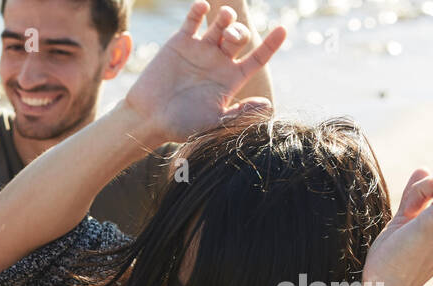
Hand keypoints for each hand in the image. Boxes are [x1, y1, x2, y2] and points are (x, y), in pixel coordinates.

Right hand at [125, 1, 284, 143]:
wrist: (148, 119)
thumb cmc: (180, 126)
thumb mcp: (214, 122)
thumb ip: (239, 113)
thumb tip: (267, 105)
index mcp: (230, 79)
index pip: (257, 57)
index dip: (271, 44)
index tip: (283, 29)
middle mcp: (218, 62)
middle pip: (240, 36)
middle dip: (240, 32)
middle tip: (231, 38)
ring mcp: (199, 50)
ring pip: (220, 24)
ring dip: (226, 17)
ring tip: (223, 18)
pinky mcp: (180, 42)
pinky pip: (193, 20)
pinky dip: (199, 10)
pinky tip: (202, 7)